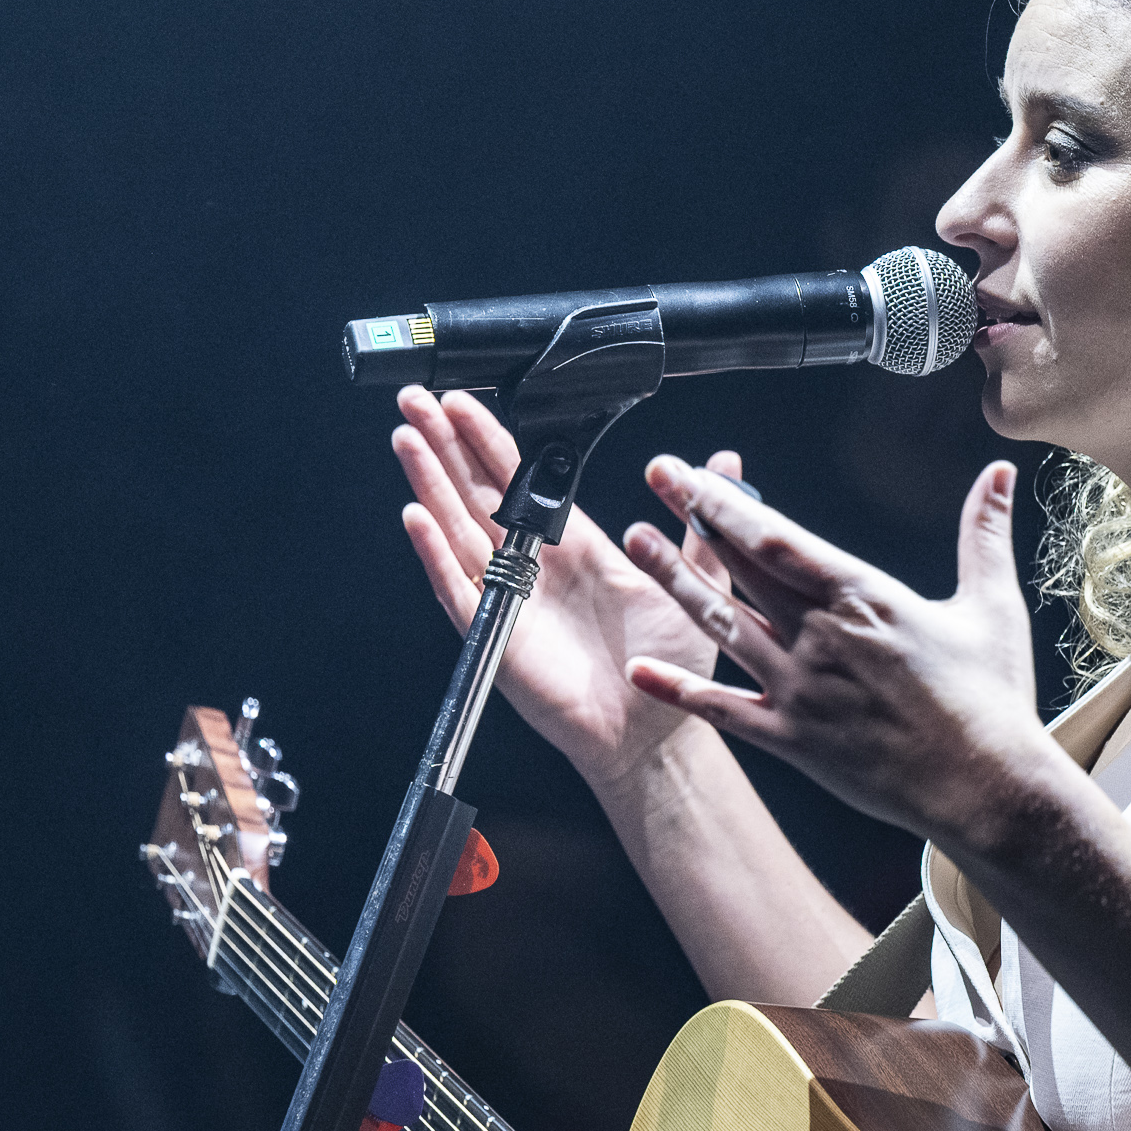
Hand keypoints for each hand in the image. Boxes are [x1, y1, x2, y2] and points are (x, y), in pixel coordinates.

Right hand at [393, 387, 744, 785]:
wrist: (650, 729)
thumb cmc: (667, 661)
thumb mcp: (691, 580)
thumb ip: (700, 523)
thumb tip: (724, 464)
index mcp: (573, 545)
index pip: (521, 480)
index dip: (490, 440)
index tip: (463, 402)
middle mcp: (533, 566)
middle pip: (476, 493)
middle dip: (445, 446)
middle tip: (416, 401)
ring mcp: (508, 598)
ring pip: (457, 530)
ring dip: (430, 484)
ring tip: (406, 439)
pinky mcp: (495, 636)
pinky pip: (457, 589)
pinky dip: (434, 555)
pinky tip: (416, 517)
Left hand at [617, 455, 1056, 847]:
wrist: (984, 788)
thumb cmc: (990, 703)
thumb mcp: (992, 607)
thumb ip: (985, 534)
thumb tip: (1001, 477)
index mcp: (865, 598)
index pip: (778, 538)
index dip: (729, 501)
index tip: (695, 471)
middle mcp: (822, 637)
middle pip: (742, 567)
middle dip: (693, 518)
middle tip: (656, 477)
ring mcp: (802, 689)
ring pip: (722, 625)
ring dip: (675, 582)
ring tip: (637, 543)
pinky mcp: (793, 740)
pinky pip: (724, 709)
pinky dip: (680, 690)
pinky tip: (640, 671)